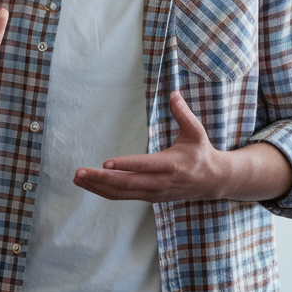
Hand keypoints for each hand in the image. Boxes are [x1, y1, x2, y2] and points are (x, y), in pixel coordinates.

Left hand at [73, 92, 225, 202]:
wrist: (214, 181)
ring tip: (77, 178)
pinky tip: (91, 185)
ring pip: (122, 193)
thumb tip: (173, 93)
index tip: (105, 164)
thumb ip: (183, 113)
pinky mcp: (150, 198)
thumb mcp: (196, 131)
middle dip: (100, 179)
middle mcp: (161, 182)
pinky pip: (124, 196)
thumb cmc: (202, 153)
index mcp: (171, 165)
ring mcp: (154, 193)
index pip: (144, 166)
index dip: (125, 166)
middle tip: (79, 172)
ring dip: (98, 187)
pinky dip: (105, 192)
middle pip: (126, 183)